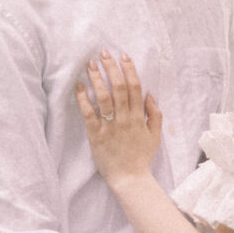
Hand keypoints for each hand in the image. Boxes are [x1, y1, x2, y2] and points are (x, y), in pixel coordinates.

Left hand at [77, 52, 162, 183]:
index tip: (123, 56)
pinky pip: (89, 114)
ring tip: (90, 64)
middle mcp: (125, 119)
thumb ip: (155, 114)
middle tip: (103, 53)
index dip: (129, 69)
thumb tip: (150, 94)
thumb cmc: (141, 157)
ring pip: (104, 97)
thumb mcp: (155, 135)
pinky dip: (83, 99)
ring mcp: (110, 127)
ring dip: (97, 79)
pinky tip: (78, 86)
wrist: (130, 179)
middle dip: (111, 68)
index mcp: (139, 117)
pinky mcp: (96, 135)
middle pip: (119, 88)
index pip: (135, 87)